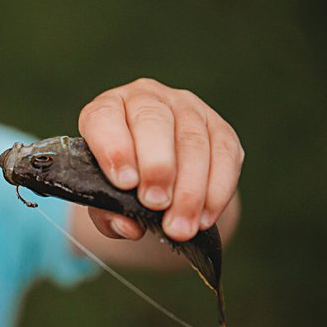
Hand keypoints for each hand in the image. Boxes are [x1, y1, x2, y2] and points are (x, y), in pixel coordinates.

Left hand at [77, 78, 243, 242]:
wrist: (151, 183)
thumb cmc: (116, 188)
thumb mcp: (101, 202)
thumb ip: (107, 213)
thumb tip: (130, 227)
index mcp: (107, 110)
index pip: (104, 117)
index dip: (115, 148)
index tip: (125, 183)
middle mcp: (146, 99)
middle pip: (154, 122)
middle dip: (158, 167)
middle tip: (156, 204)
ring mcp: (186, 107)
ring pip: (193, 140)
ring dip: (189, 189)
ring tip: (180, 227)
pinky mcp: (219, 126)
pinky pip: (226, 152)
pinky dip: (217, 189)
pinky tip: (205, 217)